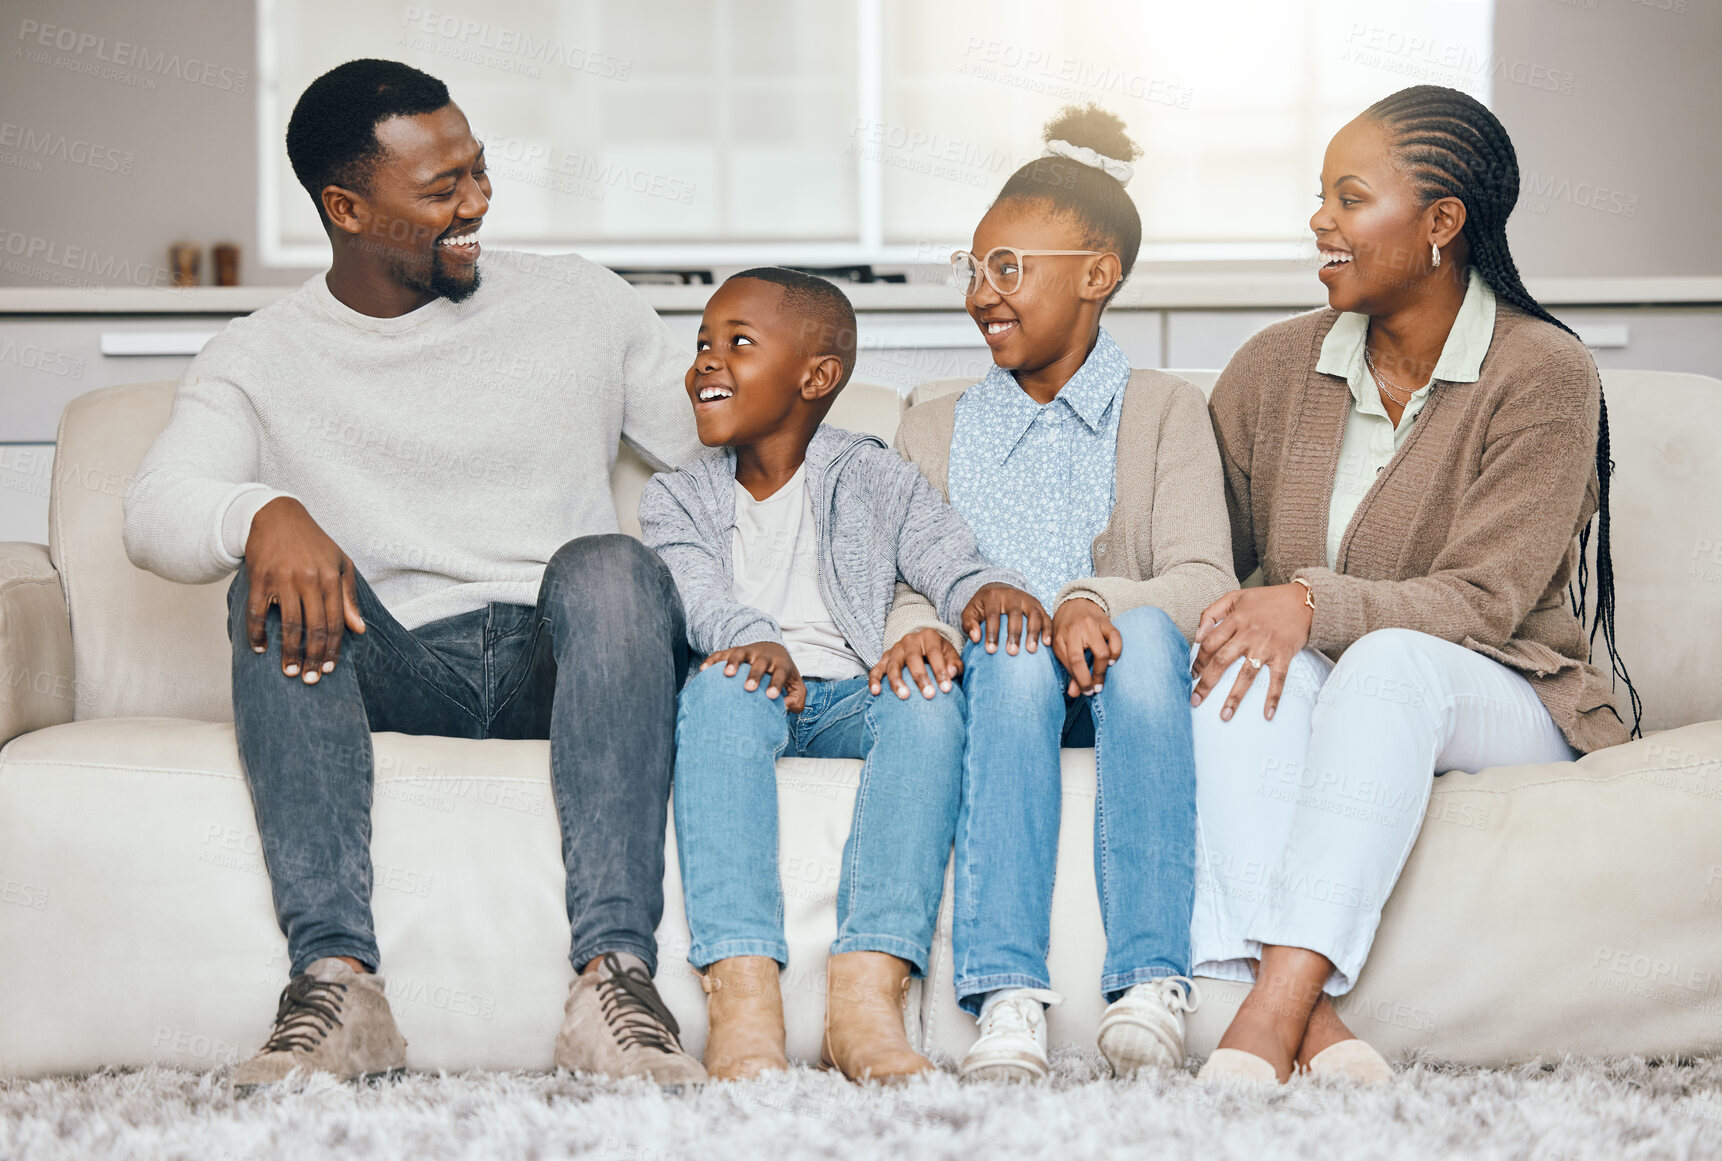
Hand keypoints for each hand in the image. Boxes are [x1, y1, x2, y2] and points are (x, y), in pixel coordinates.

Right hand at [244, 497, 364, 683]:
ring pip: (287, 624)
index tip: (330, 668)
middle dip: (313, 658)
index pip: (335, 622)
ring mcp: (282, 579)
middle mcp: (308, 580)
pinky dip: (257, 633)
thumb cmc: (313, 543)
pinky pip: (257, 612)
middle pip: (313, 628)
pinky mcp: (259, 578)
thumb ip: (349, 597)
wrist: (277, 515)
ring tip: (290, 671)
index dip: (333, 649)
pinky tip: (261, 649)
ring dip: (289, 652)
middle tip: (311, 679)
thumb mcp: (340, 563)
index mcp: (331, 578)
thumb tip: (358, 630)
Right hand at [700, 640, 805, 711]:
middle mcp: (764, 656)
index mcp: (780, 664)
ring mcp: (747, 652)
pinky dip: (712, 660)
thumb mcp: (796, 685)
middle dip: (754, 675)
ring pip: (739, 654)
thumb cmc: (784, 674)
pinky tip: (704, 671)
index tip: (770, 696)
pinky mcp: (733, 651)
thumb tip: (785, 707)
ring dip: (733, 662)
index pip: (780, 673)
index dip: (776, 684)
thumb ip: (797, 700)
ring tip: (727, 674)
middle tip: (749, 688)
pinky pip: (721, 654)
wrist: (772, 648)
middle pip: (759, 663)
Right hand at [870, 627, 963, 699]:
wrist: (923, 645)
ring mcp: (895, 649)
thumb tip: (951, 673)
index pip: (934, 653)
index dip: (940, 671)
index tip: (947, 689)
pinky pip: (877, 669)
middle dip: (920, 677)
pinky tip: (875, 692)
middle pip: (912, 658)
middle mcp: (909, 640)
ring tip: (904, 697)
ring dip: (897, 681)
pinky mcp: (884, 658)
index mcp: (928, 636)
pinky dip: (874, 680)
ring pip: (893, 664)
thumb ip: (955, 664)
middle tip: (929, 695)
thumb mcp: (951, 654)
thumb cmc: (940, 654)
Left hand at [962, 583, 1049, 656]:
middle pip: (1015, 614)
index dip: (992, 633)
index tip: (991, 650)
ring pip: (1033, 614)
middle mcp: (1012, 596)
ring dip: (1033, 633)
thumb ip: (969, 624)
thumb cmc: (983, 607)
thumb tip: (975, 638)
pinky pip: (1045, 617)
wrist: (998, 589)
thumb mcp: (971, 611)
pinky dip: (1047, 629)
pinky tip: (1046, 644)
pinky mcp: (1038, 605)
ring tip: (1031, 650)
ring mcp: (1027, 599)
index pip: (993, 615)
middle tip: (1012, 652)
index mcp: (993, 597)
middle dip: (1014, 634)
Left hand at [1050, 598, 1122, 696]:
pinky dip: (1116, 653)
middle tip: (1094, 690)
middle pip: (1081, 659)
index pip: (1071, 663)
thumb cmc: (1066, 628)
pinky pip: (1116, 639)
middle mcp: (1076, 631)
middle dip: (1089, 679)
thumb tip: (1074, 694)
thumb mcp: (1061, 646)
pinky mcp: (1107, 623)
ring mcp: (1092, 626)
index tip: (1085, 692)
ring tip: (1101, 679)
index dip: (1079, 681)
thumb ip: (1069, 669)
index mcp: (1061, 637)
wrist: (1076, 602)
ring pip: (1101, 652)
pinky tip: (1112, 662)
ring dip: (1102, 670)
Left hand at [1190, 585, 1314, 721]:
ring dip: (1234, 697)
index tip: (1191, 675)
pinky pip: (1278, 679)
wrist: (1302, 601)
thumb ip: (1212, 612)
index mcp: (1235, 620)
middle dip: (1207, 683)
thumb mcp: (1235, 598)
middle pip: (1222, 661)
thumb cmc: (1266, 599)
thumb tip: (1197, 636)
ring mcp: (1267, 646)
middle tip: (1195, 700)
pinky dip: (1273, 697)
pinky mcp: (1284, 655)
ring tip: (1224, 716)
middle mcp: (1248, 634)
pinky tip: (1267, 714)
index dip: (1198, 660)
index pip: (1209, 643)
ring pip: (1246, 675)